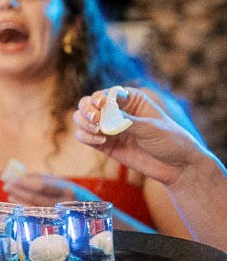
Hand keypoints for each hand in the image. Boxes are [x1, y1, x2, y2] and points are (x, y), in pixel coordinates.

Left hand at [2, 173, 95, 207]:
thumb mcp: (54, 181)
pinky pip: (34, 215)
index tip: (11, 179)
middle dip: (18, 191)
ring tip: (9, 193)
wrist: (81, 207)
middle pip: (35, 197)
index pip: (41, 186)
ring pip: (33, 207)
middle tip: (6, 186)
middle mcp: (64, 204)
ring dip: (18, 199)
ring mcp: (58, 214)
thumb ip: (34, 178)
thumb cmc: (62, 190)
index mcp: (65, 190)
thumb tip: (12, 177)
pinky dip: (22, 207)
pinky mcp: (52, 222)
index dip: (24, 182)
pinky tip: (15, 201)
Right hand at [74, 87, 216, 187]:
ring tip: (98, 131)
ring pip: (82, 119)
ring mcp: (108, 128)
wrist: (177, 167)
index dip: (100, 97)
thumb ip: (126, 122)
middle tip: (95, 119)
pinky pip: (84, 136)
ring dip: (84, 123)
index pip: (107, 93)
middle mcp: (116, 112)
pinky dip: (86, 136)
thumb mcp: (151, 128)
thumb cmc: (170, 141)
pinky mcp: (104, 144)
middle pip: (88, 104)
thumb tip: (104, 118)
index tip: (101, 105)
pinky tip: (101, 141)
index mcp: (131, 100)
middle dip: (87, 109)